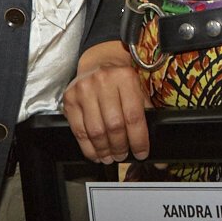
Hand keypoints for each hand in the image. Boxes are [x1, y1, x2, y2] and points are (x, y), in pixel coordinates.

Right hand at [63, 42, 149, 161]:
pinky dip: (88, 147)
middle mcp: (103, 81)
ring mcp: (84, 90)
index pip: (133, 117)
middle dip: (120, 147)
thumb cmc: (121, 80)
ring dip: (104, 150)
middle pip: (114, 126)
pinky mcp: (70, 99)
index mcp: (125, 78)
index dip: (138, 140)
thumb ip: (145, 109)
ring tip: (110, 157)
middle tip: (123, 156)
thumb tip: (152, 138)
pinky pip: (79, 131)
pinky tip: (96, 154)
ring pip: (96, 131)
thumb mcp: (138, 87)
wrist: (98, 63)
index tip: (141, 153)